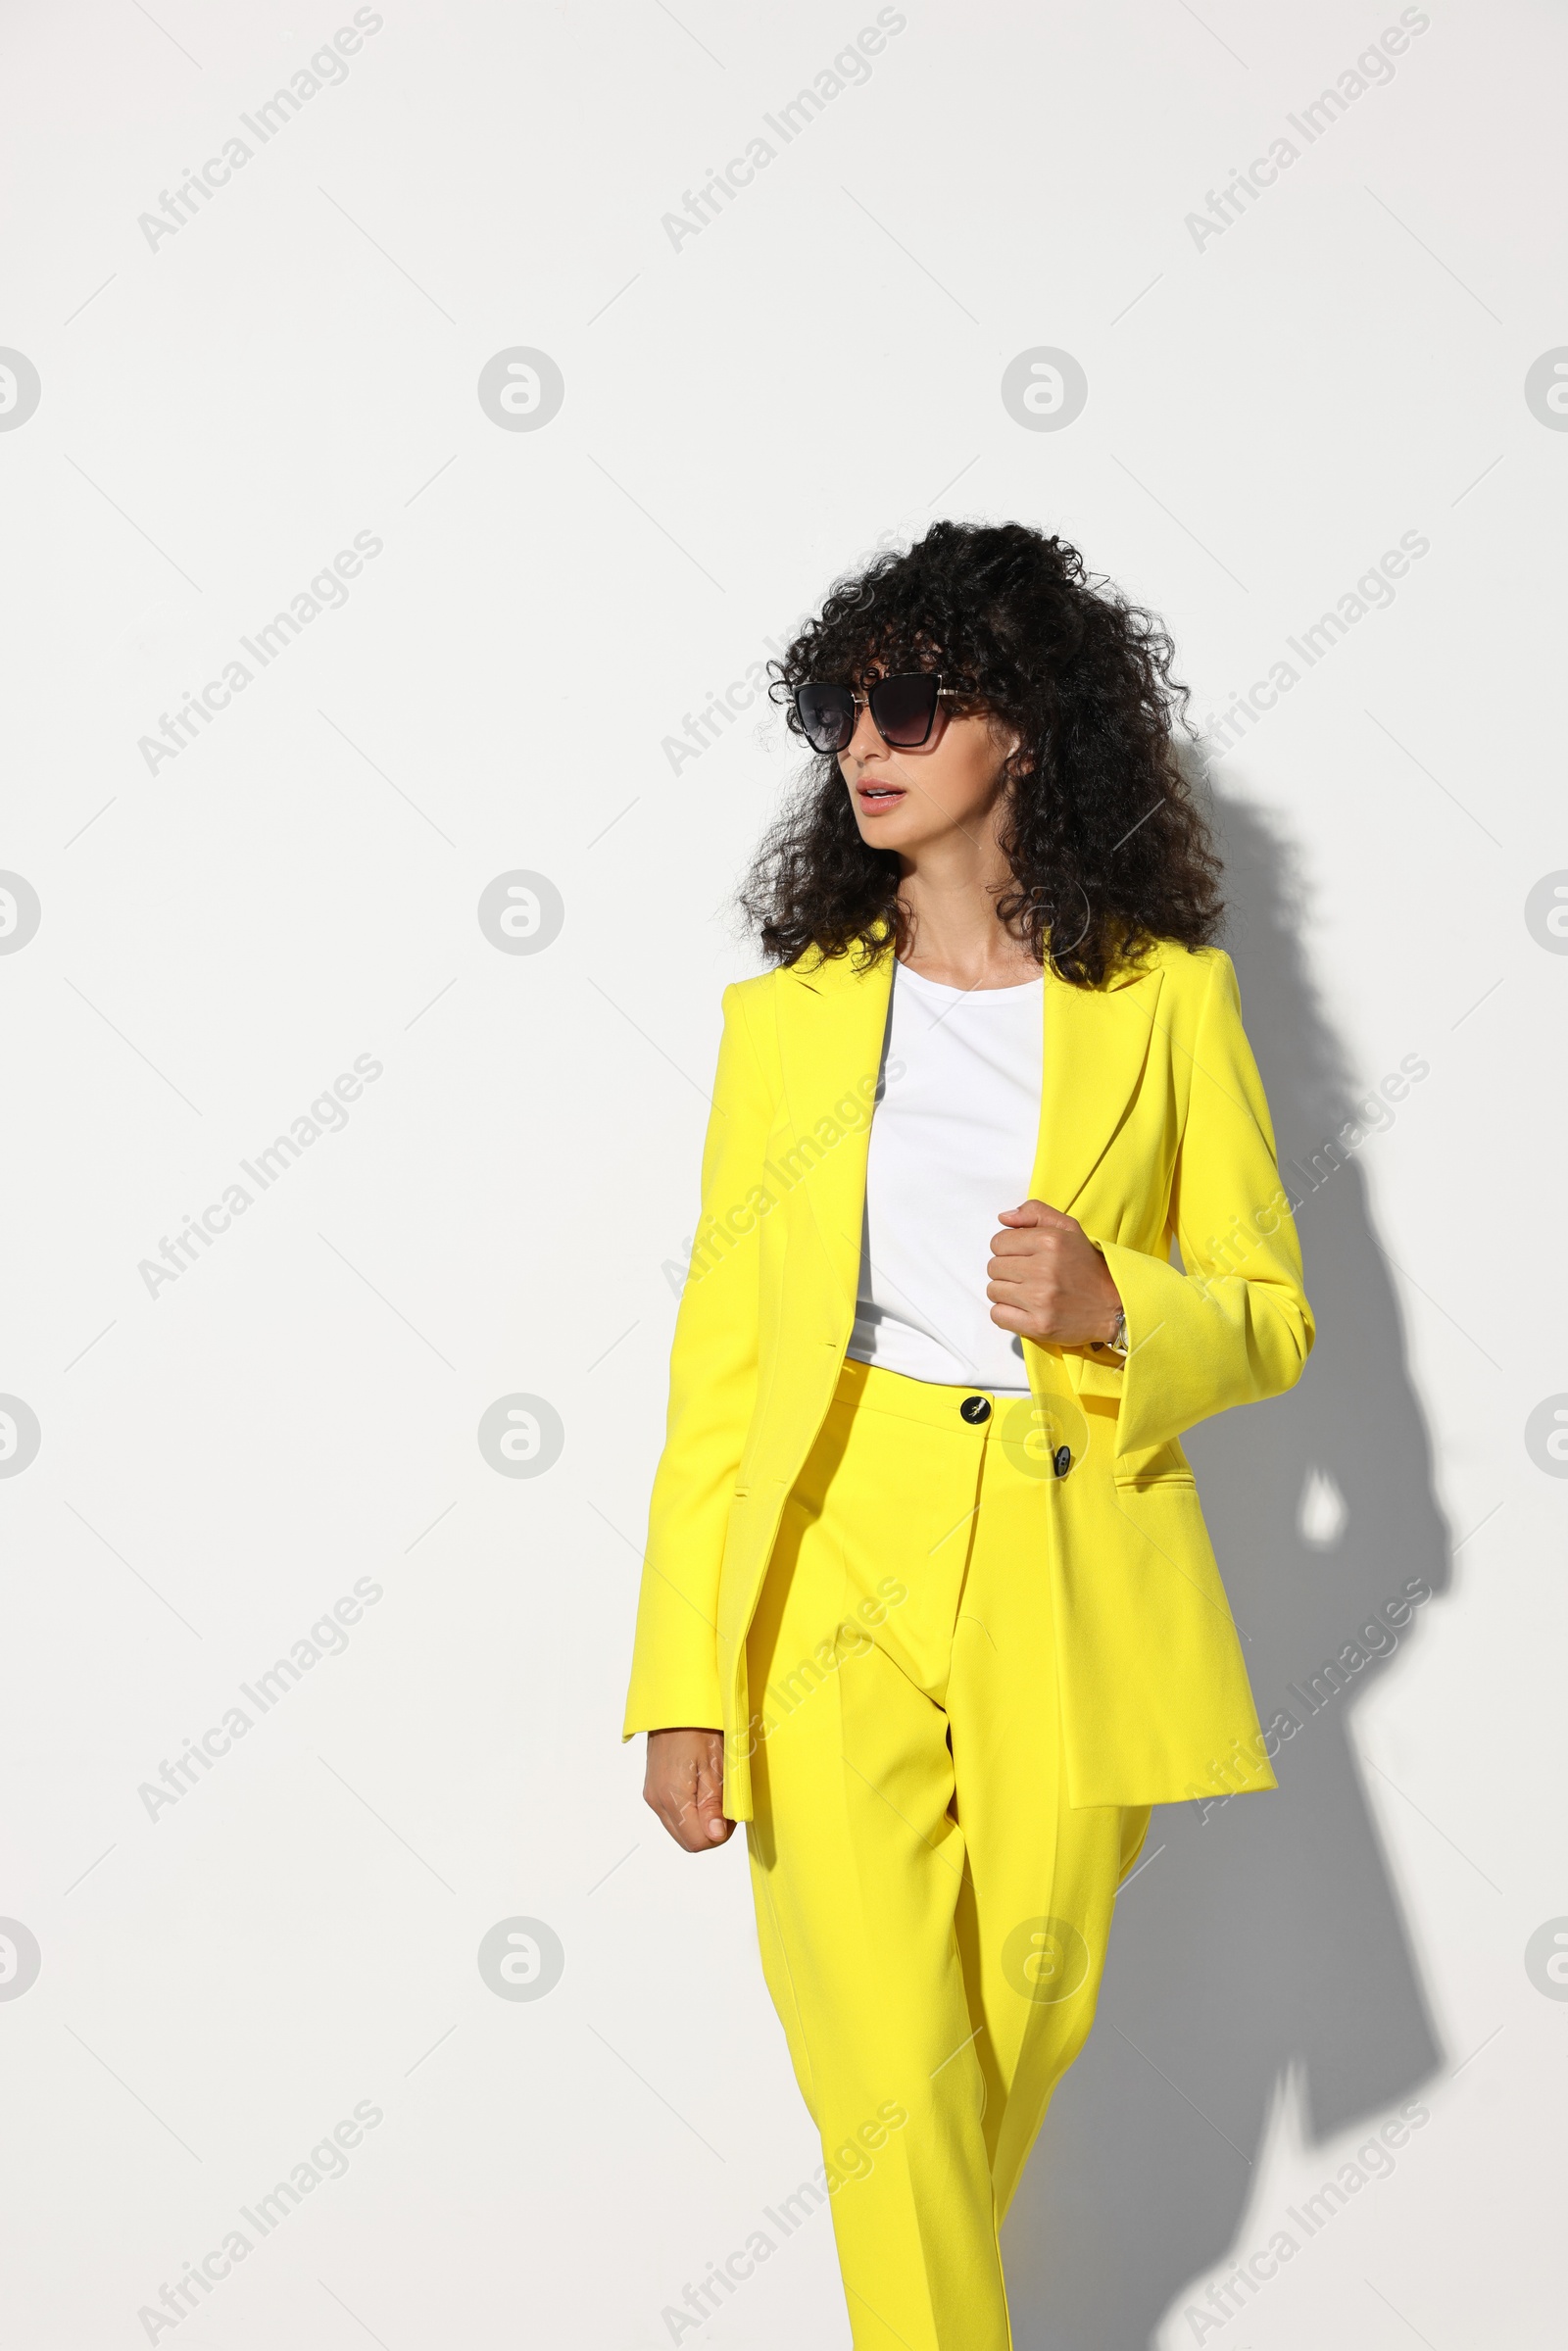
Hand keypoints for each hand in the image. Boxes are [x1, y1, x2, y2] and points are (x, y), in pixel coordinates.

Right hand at [643, 1727, 733, 1850]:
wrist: (676, 1702)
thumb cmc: (698, 1726)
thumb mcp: (715, 1764)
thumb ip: (713, 1804)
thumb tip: (714, 1836)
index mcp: (671, 1796)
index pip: (697, 1842)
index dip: (720, 1834)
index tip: (731, 1811)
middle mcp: (656, 1800)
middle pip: (687, 1839)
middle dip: (711, 1829)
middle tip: (726, 1801)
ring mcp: (653, 1794)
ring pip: (680, 1827)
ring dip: (701, 1819)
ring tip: (715, 1790)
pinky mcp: (653, 1788)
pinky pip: (674, 1813)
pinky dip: (690, 1809)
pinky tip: (701, 1786)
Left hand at [987, 1198, 1122, 1348]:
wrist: (1115, 1306)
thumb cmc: (1088, 1266)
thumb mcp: (1069, 1228)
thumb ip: (1035, 1213)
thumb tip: (1003, 1218)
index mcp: (1050, 1241)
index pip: (998, 1242)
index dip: (1007, 1249)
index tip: (1023, 1257)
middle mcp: (1044, 1269)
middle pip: (993, 1267)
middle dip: (1007, 1270)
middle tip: (1028, 1276)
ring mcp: (1040, 1299)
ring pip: (993, 1291)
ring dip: (1006, 1292)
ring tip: (1028, 1292)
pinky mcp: (1039, 1325)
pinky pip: (998, 1315)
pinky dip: (1006, 1313)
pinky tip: (1024, 1309)